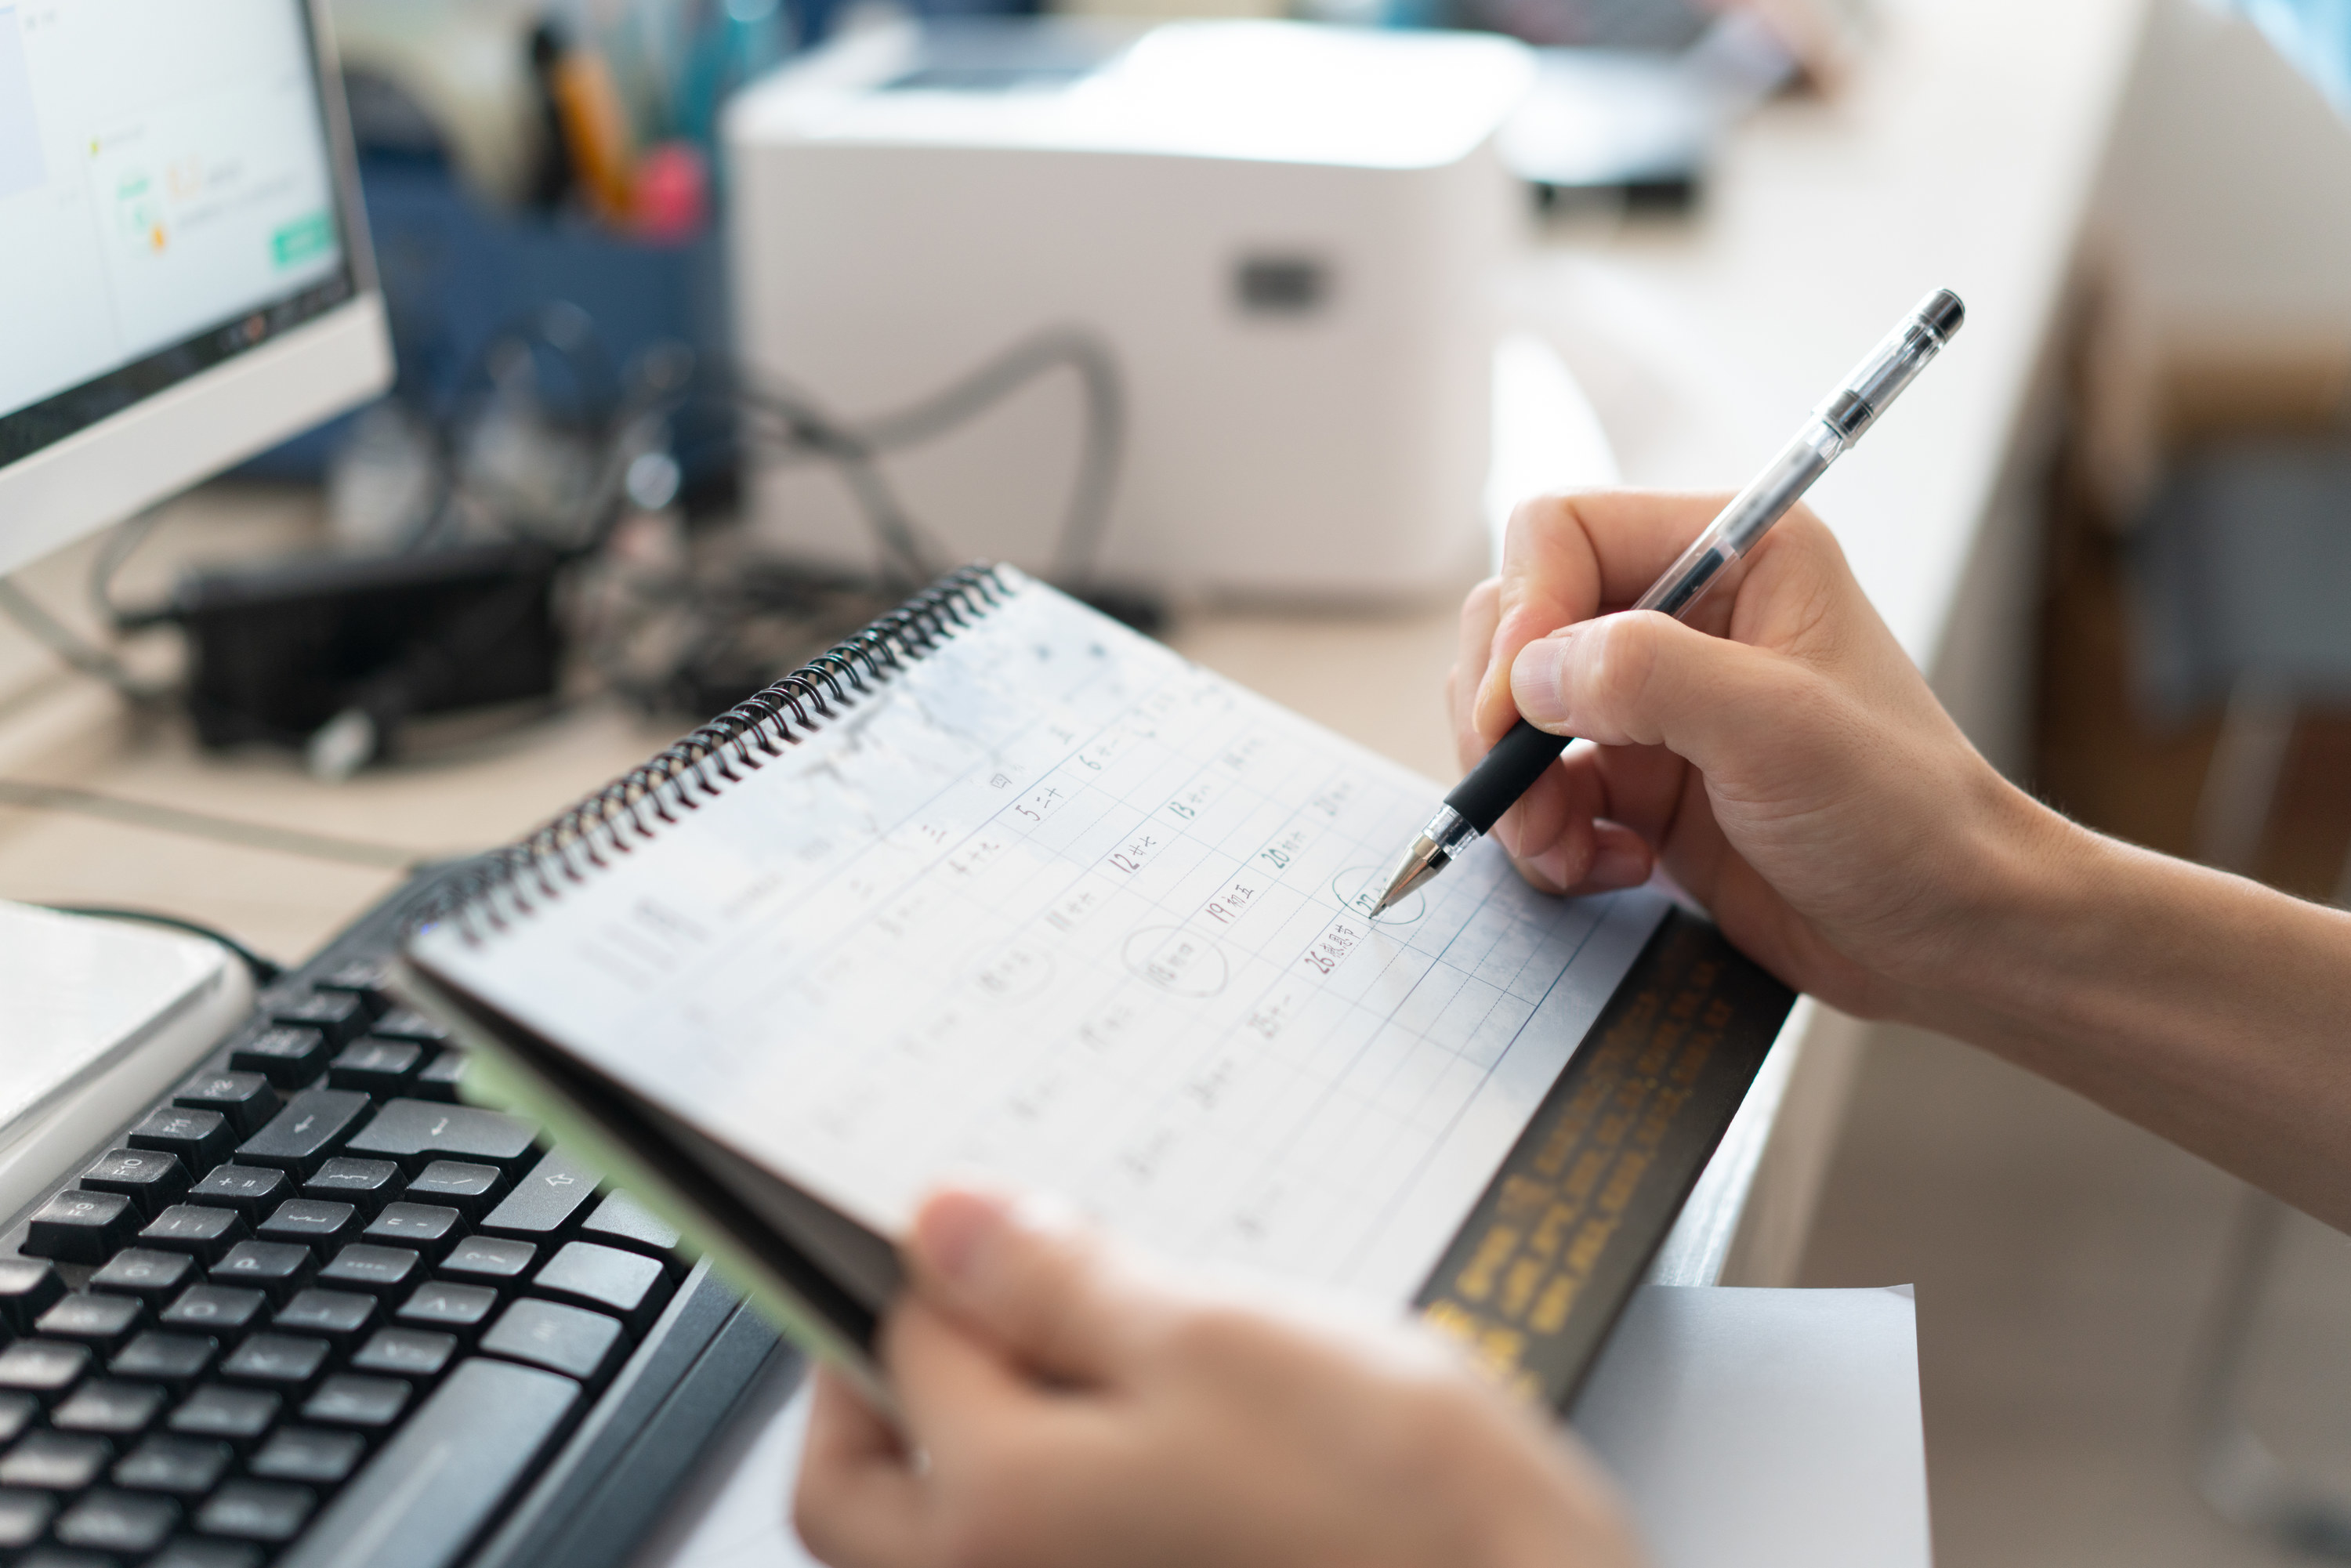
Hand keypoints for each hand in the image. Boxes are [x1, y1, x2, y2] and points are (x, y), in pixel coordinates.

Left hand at [794, 1184, 1643, 1567]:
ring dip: (978, 1444)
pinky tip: (1152, 1442)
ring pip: (952, 1540)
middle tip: (959, 1306)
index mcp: (997, 1513)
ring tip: (1079, 1360)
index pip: (899, 1357)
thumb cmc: (1399, 1510)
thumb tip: (947, 1229)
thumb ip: (1056, 1284)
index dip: (936, 1269)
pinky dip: (1061, 1499)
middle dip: (889, 1388)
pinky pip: (1050, 1565)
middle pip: (865, 1495)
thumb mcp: (1216, 1338)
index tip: (984, 1224)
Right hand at [1451, 489, 2066, 1022]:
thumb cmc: (1902, 816)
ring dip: (1517, 788)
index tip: (1513, 706)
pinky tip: (1609, 867)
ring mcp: (1659, 705)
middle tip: (1517, 788)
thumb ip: (1644, 675)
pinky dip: (1549, 836)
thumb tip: (1525, 673)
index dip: (1522, 611)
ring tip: (1563, 847)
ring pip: (1516, 713)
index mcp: (1736, 554)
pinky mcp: (1644, 784)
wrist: (1949, 935)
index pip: (1562, 534)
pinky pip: (1543, 790)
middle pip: (1519, 621)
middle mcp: (1689, 615)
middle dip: (1500, 713)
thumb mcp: (1776, 727)